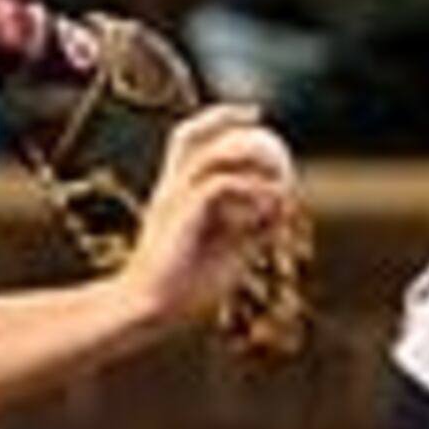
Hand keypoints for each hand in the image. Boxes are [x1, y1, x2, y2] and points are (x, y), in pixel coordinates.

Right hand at [119, 105, 296, 341]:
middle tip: (260, 118)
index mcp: (174, 195)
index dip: (219, 122)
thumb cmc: (184, 290)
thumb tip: (281, 211)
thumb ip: (252, 229)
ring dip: (250, 161)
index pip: (190, 144)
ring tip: (280, 182)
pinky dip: (250, 191)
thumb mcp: (230, 253)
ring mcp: (171, 199)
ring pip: (211, 155)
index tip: (253, 118)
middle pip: (188, 134)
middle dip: (224, 117)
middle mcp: (169, 189)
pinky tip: (269, 209)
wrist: (147, 310)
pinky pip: (220, 185)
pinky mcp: (180, 215)